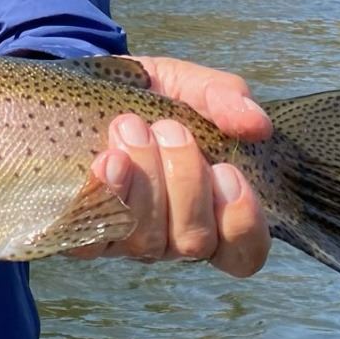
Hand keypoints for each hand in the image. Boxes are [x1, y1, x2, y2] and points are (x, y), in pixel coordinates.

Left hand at [71, 55, 272, 277]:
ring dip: (144, 179)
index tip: (227, 170)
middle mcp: (172, 235)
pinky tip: (106, 160)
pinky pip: (92, 234)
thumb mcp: (192, 85)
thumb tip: (256, 125)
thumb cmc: (151, 96)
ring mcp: (127, 238)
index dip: (242, 222)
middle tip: (169, 128)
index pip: (243, 253)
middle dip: (185, 180)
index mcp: (211, 211)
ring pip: (146, 240)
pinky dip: (103, 196)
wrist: (88, 87)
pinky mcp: (84, 230)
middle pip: (194, 241)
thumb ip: (226, 99)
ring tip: (131, 127)